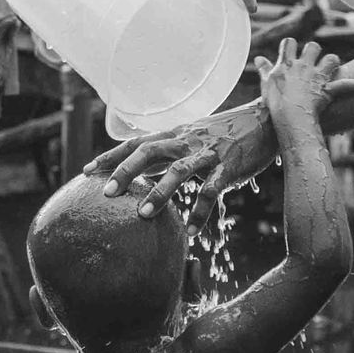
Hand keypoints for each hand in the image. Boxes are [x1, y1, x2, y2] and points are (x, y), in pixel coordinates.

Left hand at [85, 102, 277, 226]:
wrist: (267, 120)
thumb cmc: (226, 134)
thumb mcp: (193, 138)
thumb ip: (170, 154)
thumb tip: (142, 173)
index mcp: (175, 134)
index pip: (136, 143)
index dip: (110, 156)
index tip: (86, 172)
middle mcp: (187, 140)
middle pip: (149, 151)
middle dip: (125, 171)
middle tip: (107, 193)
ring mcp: (208, 153)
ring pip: (179, 170)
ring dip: (160, 193)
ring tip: (144, 215)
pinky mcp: (229, 166)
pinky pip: (212, 191)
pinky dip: (201, 212)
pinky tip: (191, 232)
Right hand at [258, 38, 339, 139]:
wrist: (287, 116)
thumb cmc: (274, 101)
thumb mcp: (266, 83)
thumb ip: (264, 69)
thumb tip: (259, 58)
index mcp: (287, 64)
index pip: (289, 43)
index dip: (290, 46)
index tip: (289, 52)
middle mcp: (304, 66)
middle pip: (313, 46)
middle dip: (313, 51)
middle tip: (311, 61)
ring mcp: (317, 77)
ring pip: (331, 59)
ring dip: (332, 63)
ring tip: (330, 70)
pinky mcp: (327, 89)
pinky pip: (344, 85)